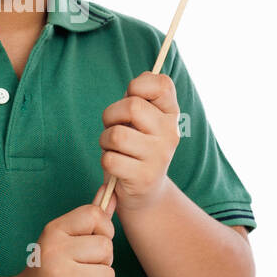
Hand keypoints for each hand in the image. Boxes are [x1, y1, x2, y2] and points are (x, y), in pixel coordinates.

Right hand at [12, 191, 115, 276]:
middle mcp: (54, 250)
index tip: (93, 242)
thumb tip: (111, 190)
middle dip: (103, 261)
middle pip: (106, 247)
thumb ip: (89, 218)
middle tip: (84, 268)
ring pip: (107, 275)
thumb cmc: (51, 268)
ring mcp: (59, 276)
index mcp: (54, 230)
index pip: (94, 215)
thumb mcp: (64, 239)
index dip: (104, 229)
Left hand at [99, 71, 180, 211]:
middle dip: (111, 115)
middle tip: (113, 126)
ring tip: (112, 147)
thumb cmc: (135, 145)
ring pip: (117, 135)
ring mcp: (160, 156)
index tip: (131, 99)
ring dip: (105, 140)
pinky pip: (110, 159)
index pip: (162, 84)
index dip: (138, 86)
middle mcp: (171, 132)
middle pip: (132, 107)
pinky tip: (115, 165)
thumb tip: (134, 87)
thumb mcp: (140, 118)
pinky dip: (105, 160)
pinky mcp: (144, 177)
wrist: (146, 192)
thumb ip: (138, 97)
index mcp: (171, 113)